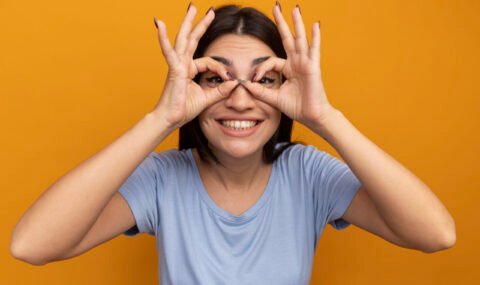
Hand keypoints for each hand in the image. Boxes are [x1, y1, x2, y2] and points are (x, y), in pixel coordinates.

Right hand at [151, 5, 236, 128]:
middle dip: (201, 24)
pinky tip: (159, 24)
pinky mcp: (174, 70)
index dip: (221, 69)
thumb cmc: (183, 110)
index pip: (208, 62)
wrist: (170, 119)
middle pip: (192, 39)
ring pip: (183, 39)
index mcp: (189, 70)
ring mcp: (177, 65)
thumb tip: (235, 83)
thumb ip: (221, 90)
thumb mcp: (207, 99)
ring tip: (192, 8)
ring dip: (188, 22)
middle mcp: (182, 64)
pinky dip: (163, 38)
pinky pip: (169, 51)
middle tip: (210, 10)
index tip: (229, 78)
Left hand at [242, 4, 336, 128]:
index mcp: (288, 69)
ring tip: (294, 8)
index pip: (271, 61)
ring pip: (299, 39)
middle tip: (276, 6)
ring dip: (297, 23)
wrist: (311, 116)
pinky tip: (315, 24)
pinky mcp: (313, 67)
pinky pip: (314, 49)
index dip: (260, 69)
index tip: (253, 80)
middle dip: (282, 23)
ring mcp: (306, 63)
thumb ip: (260, 91)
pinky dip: (315, 37)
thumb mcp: (274, 98)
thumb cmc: (297, 107)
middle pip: (287, 39)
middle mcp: (297, 63)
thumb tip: (245, 84)